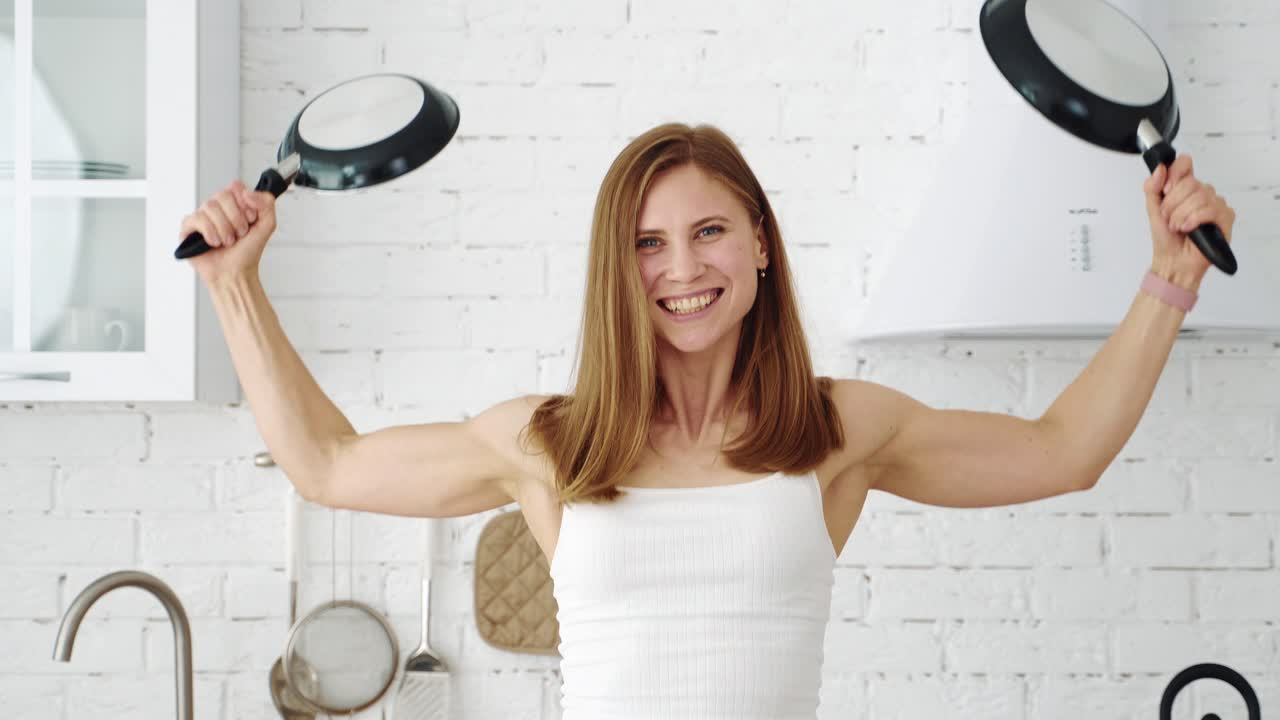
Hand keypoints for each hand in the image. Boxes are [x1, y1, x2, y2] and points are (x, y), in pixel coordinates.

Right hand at [178, 180, 276, 286]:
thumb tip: (247, 192)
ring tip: (228, 242)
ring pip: (209, 206)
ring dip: (224, 228)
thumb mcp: (267, 225)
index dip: (244, 202)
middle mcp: (217, 208)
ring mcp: (202, 217)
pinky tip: (214, 243)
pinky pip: (196, 218)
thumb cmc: (248, 252)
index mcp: (233, 204)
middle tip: (240, 233)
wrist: (236, 273)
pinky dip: (209, 232)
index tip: (250, 219)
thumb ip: (266, 203)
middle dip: (235, 217)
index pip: (235, 187)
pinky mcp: (188, 228)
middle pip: (222, 194)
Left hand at [1143, 154, 1235, 291]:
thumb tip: (1159, 169)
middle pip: (1190, 183)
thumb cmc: (1166, 238)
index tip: (1166, 189)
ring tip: (1177, 227)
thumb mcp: (1153, 210)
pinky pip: (1210, 210)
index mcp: (1185, 189)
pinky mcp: (1225, 218)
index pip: (1185, 164)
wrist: (1173, 261)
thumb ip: (1152, 188)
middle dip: (1172, 204)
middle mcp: (1202, 193)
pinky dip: (1194, 220)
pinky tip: (1188, 229)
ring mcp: (1215, 204)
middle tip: (1168, 218)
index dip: (1175, 173)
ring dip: (1181, 215)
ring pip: (1200, 196)